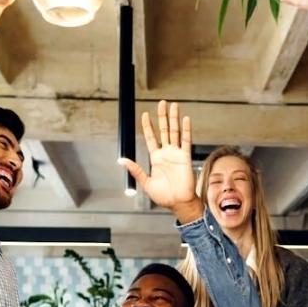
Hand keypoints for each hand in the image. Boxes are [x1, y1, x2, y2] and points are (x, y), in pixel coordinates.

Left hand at [122, 100, 203, 222]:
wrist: (179, 203)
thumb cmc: (164, 196)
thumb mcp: (146, 182)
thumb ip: (135, 170)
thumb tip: (121, 160)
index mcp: (156, 158)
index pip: (151, 138)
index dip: (148, 126)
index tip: (145, 114)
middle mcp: (167, 153)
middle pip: (164, 130)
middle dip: (162, 116)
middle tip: (162, 103)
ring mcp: (177, 154)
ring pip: (175, 132)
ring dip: (174, 118)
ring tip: (173, 105)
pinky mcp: (186, 157)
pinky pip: (186, 141)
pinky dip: (186, 130)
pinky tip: (185, 119)